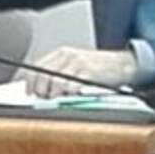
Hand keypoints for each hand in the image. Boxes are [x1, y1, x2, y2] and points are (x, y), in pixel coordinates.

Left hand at [19, 47, 135, 97]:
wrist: (125, 64)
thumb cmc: (102, 69)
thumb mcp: (78, 66)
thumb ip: (62, 74)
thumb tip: (45, 90)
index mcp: (62, 53)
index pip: (36, 65)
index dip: (30, 81)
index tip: (29, 93)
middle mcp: (68, 56)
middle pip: (43, 74)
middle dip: (41, 90)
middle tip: (44, 100)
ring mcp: (78, 63)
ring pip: (55, 82)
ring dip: (54, 95)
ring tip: (58, 100)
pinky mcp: (88, 72)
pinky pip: (71, 85)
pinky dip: (68, 94)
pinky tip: (71, 97)